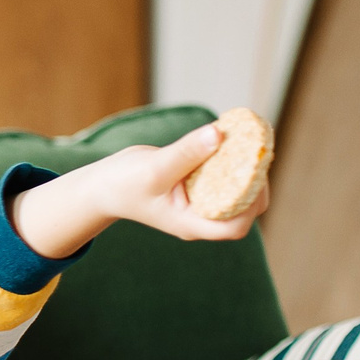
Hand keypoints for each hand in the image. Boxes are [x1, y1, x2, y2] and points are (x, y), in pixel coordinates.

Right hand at [10, 126, 267, 258]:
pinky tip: (231, 139)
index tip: (251, 174)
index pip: (234, 227)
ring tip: (247, 141)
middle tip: (254, 153)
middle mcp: (201, 217)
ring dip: (246, 169)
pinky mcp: (199, 186)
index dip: (251, 203)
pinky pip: (225, 177)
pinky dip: (233, 160)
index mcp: (191, 224)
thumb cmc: (122, 184)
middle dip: (256, 183)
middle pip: (246, 209)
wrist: (104, 185)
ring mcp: (202, 202)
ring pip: (239, 191)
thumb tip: (219, 133)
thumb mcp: (153, 168)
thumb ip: (187, 152)